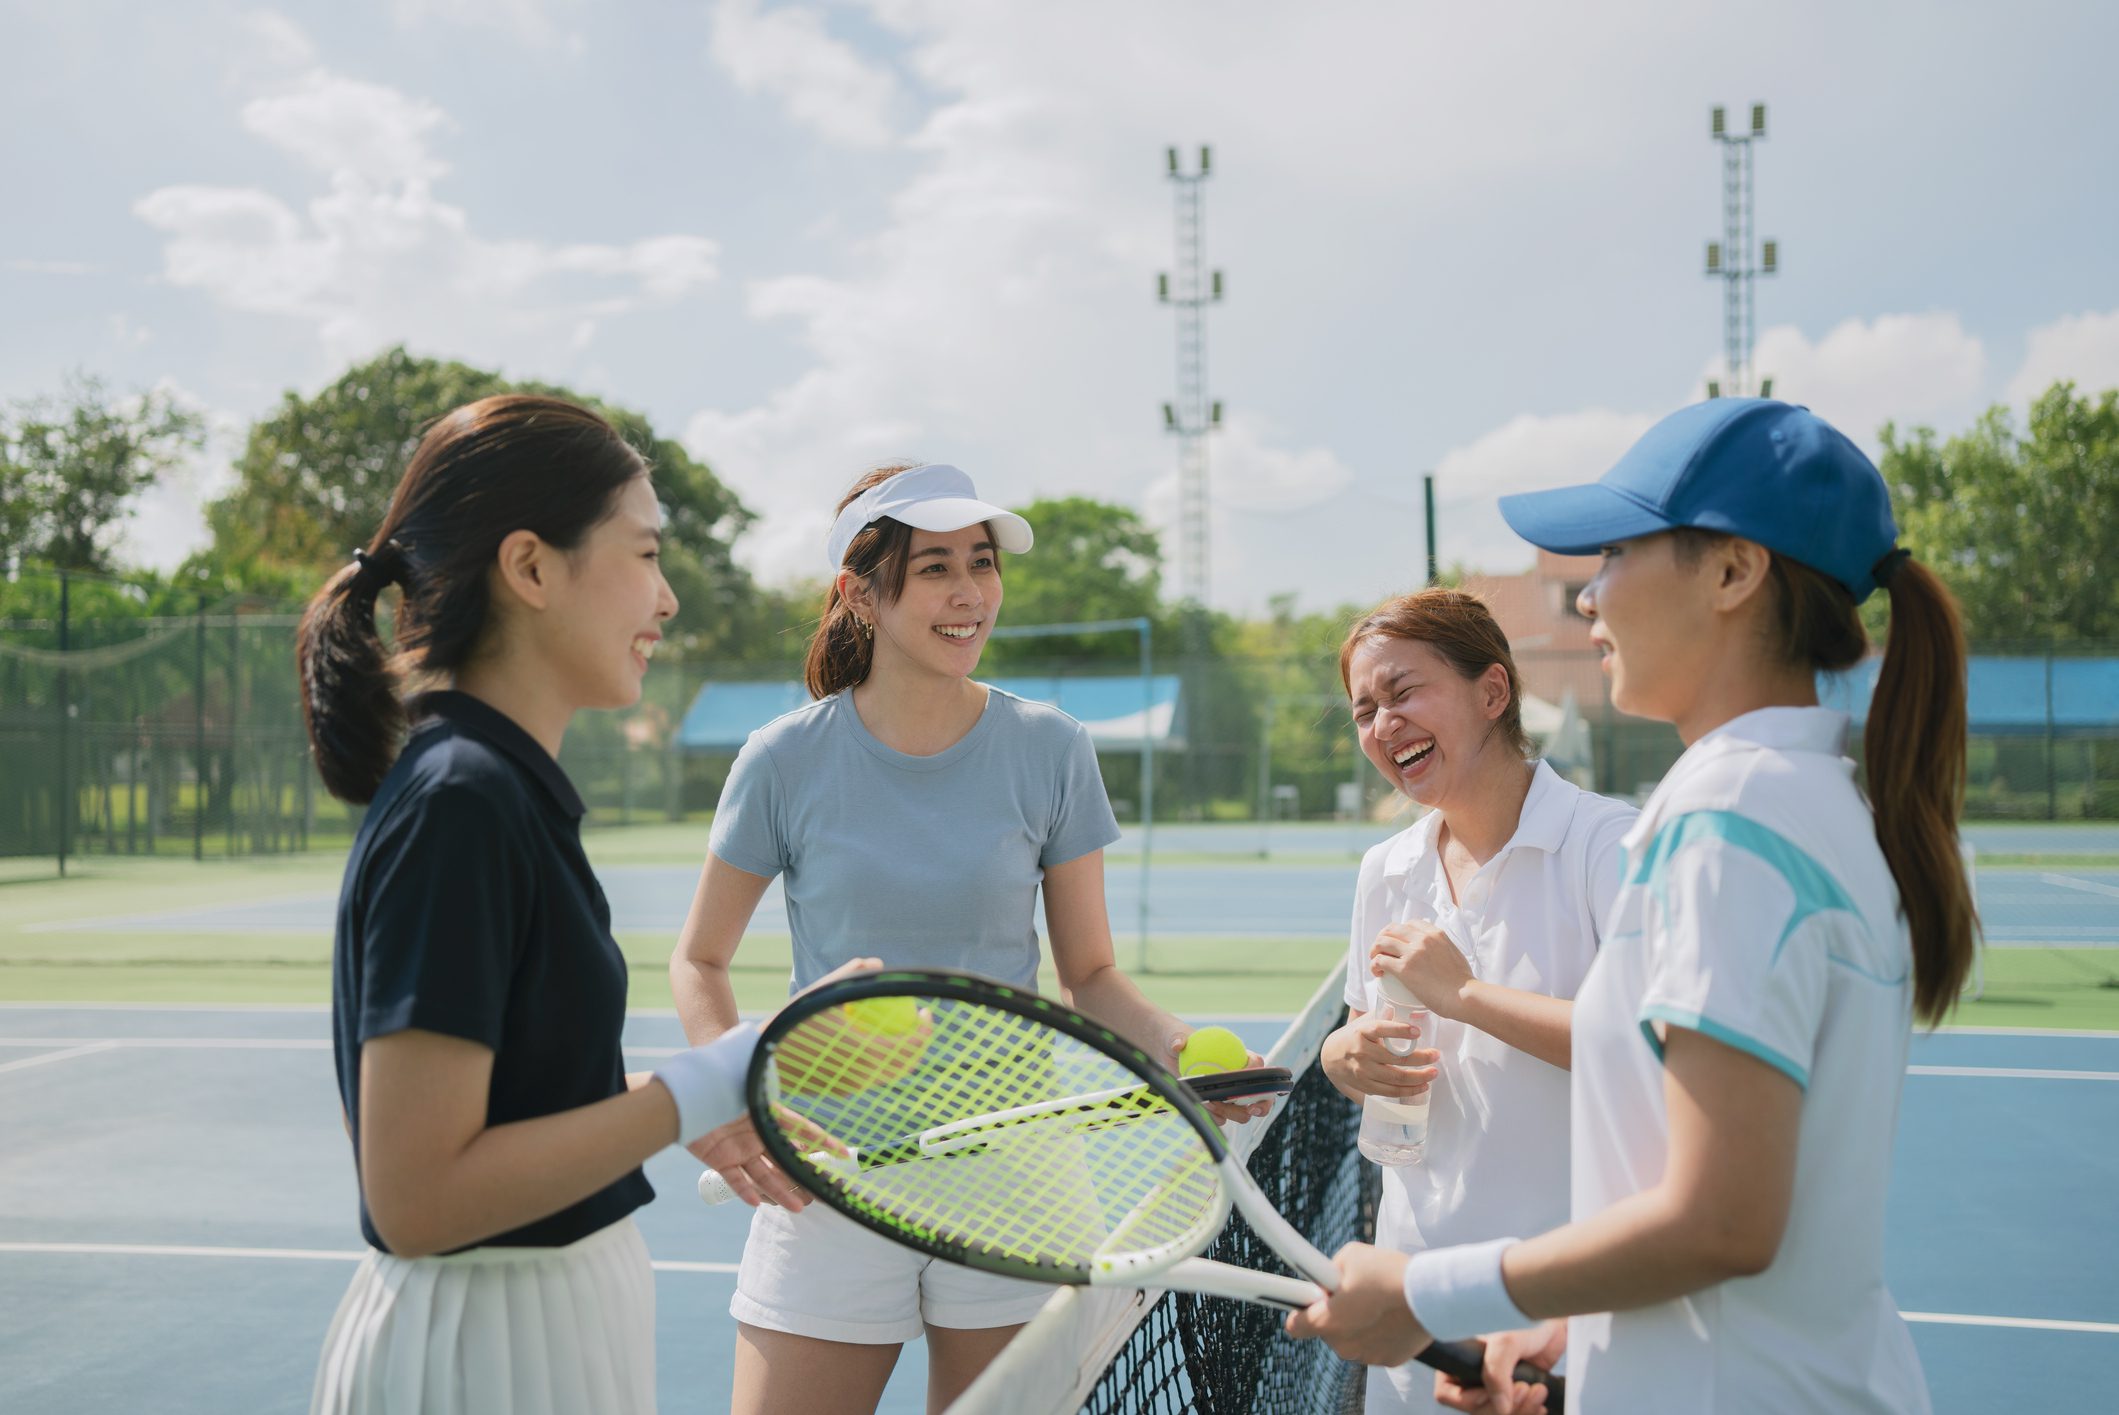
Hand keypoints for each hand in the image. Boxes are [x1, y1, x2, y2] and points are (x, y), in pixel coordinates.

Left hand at [698, 954, 887, 1206]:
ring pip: (762, 1172)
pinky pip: (732, 1177)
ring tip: (796, 1207)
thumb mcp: (790, 1022)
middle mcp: (755, 1125)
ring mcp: (735, 1139)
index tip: (842, 1157)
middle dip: (801, 1176)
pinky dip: (744, 1190)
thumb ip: (829, 990)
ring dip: (779, 1189)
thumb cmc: (746, 1044)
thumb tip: (872, 962)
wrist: (699, 1063)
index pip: (804, 1129)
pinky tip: (756, 1202)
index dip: (822, 1144)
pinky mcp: (715, 1151)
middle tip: (819, 1196)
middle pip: (783, 1156)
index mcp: (772, 1105)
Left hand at [1164, 1033, 1274, 1122]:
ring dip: (1231, 1112)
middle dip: (1262, 1104)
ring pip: (1242, 1112)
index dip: (1255, 1069)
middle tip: (1252, 1108)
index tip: (1243, 1073)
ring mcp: (1229, 1096)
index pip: (1256, 1063)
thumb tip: (1177, 1045)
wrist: (1167, 1055)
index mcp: (1239, 1057)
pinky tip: (1204, 1107)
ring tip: (1212, 1103)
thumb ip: (1179, 1039)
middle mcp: (1239, 1079)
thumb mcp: (1177, 1036)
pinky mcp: (1217, 1108)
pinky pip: (1222, 1118)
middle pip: (1261, 1095)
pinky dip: (1216, 1116)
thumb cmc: (1179, 1040)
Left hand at [1284, 1243, 1431, 1366]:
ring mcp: (1366, 1356)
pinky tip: (1392, 1314)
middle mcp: (1342, 1346)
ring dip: (1358, 1324)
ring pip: (1352, 1339)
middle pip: (1328, 1330)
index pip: (1295, 1325)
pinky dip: (1380, 1333)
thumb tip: (1325, 1280)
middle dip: (1336, 1313)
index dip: (1302, 1309)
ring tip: (1377, 1302)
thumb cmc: (1387, 1273)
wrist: (1430, 1295)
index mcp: (1326, 1322)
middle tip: (1353, 1292)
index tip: (1309, 1299)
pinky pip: (1375, 1345)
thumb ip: (1329, 1271)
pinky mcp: (1389, 1360)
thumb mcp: (1349, 1256)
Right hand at [1320, 1017, 1437, 1099]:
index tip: (1417, 1031)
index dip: (1399, 1030)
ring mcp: (1363, 1071)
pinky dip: (1409, 1090)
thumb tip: (1409, 1009)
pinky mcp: (1366, 1086)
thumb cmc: (1354, 1036)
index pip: (1381, 1029)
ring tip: (1434, 1072)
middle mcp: (1361, 1052)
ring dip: (1419, 1077)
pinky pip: (1391, 1091)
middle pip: (1396, 1058)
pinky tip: (1422, 1086)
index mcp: (1361, 1032)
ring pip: (1396, 1078)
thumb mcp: (1363, 1022)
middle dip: (1420, 1058)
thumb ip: (1383, 1016)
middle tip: (1436, 1055)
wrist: (1330, 1057)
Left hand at [1372, 920, 1474, 1018]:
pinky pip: (1380, 960)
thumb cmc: (1462, 982)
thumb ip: (1442, 947)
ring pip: (1382, 942)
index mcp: (1435, 933)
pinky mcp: (1404, 969)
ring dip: (1375, 951)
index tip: (1395, 942)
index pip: (1409, 924)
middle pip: (1391, 929)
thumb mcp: (1454, 953)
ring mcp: (1413, 952)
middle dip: (1382, 938)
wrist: (1464, 996)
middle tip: (1380, 951)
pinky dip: (1374, 965)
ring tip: (1375, 961)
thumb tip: (1434, 951)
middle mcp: (1423, 939)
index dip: (1398, 932)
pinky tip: (1377, 973)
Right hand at [1434, 1320, 1564, 1412]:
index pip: (1448, 1393)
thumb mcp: (1504, 1341)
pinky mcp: (1513, 1391)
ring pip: (1497, 1413)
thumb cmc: (1523, 1317)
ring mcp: (1494, 1385)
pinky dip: (1528, 1411)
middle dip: (1502, 1407)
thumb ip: (1495, 1374)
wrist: (1551, 1319)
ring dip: (1521, 1410)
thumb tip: (1501, 1408)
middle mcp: (1472, 1374)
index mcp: (1458, 1358)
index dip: (1470, 1400)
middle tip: (1523, 1389)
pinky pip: (1515, 1412)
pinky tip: (1540, 1401)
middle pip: (1476, 1409)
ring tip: (1538, 1391)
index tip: (1494, 1394)